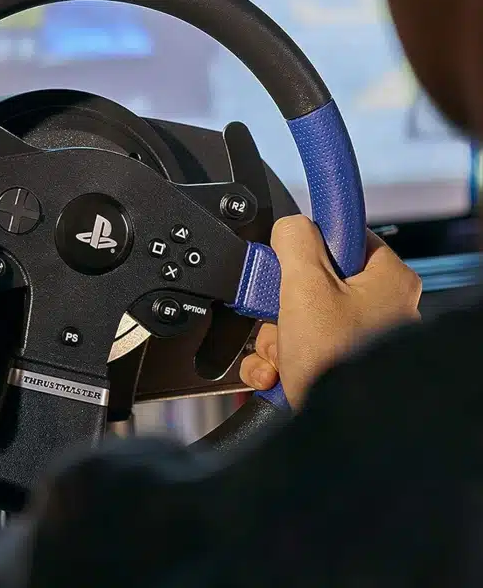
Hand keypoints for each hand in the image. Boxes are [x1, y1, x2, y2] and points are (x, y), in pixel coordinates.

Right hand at [240, 216, 421, 407]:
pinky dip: (278, 363)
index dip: (308, 247)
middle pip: (310, 283)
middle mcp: (378, 308)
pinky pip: (298, 350)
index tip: (286, 260)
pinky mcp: (334, 366)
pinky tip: (276, 377)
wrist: (333, 437)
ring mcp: (355, 340)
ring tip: (281, 361)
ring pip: (298, 320)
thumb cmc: (336, 365)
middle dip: (280, 309)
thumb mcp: (306, 286)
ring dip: (275, 341)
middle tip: (279, 320)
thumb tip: (290, 225)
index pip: (342, 237)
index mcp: (386, 280)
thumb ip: (295, 241)